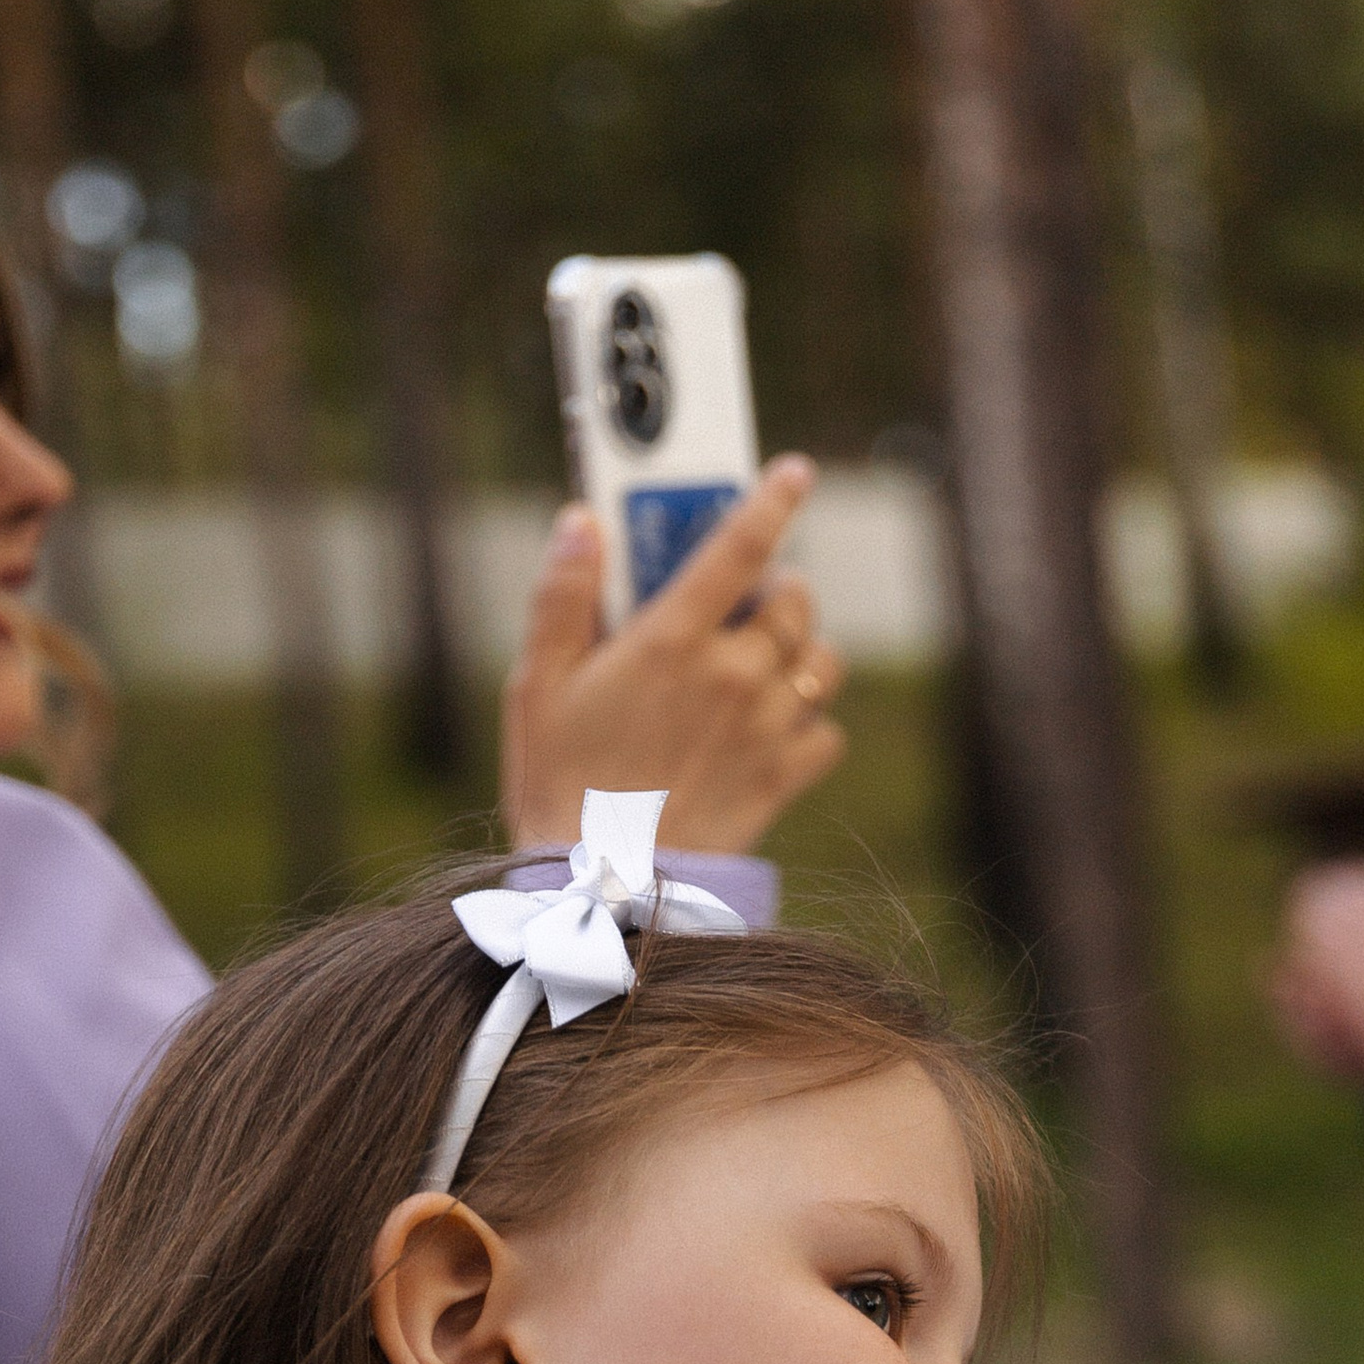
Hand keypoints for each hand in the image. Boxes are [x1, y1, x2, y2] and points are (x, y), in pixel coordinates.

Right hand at [499, 459, 847, 857]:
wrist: (598, 890)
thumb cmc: (558, 787)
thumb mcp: (536, 686)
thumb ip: (562, 597)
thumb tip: (580, 522)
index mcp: (672, 639)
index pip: (741, 545)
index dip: (772, 499)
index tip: (792, 473)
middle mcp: (731, 675)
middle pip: (795, 600)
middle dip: (778, 590)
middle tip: (748, 605)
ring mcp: (764, 728)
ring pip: (821, 661)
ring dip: (801, 653)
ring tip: (764, 666)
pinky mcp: (781, 779)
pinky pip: (827, 733)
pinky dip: (811, 727)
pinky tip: (773, 732)